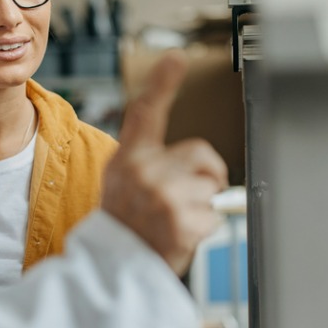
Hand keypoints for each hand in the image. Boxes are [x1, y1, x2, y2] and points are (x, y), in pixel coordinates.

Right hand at [102, 50, 227, 273]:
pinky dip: (204, 229)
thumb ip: (149, 161)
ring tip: (176, 221)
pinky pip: (214, 216)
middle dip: (207, 174)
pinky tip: (180, 237)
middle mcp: (143, 172)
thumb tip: (197, 157)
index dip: (162, 83)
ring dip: (203, 205)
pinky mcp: (181, 220)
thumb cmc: (124, 226)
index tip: (176, 59)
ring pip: (211, 186)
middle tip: (188, 197)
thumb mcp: (120, 183)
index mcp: (128, 159)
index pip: (146, 113)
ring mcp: (163, 195)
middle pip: (201, 153)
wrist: (113, 269)